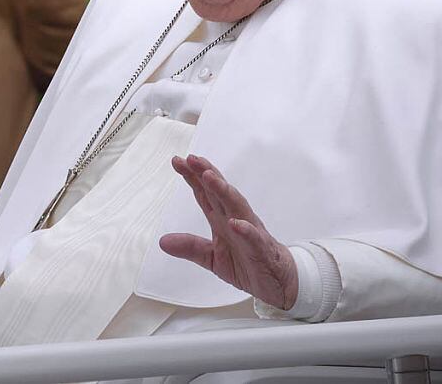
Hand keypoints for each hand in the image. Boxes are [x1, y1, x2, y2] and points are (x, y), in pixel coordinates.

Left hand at [159, 155, 298, 309]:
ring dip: (224, 191)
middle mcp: (236, 219)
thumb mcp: (212, 258)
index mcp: (222, 220)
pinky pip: (255, 238)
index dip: (192, 177)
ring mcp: (251, 232)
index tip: (177, 161)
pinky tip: (236, 223)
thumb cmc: (248, 263)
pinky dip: (246, 230)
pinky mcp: (263, 250)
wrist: (278, 282)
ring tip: (210, 178)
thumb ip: (190, 247)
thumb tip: (163, 241)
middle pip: (220, 193)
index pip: (205, 194)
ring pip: (237, 207)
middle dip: (206, 174)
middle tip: (192, 159)